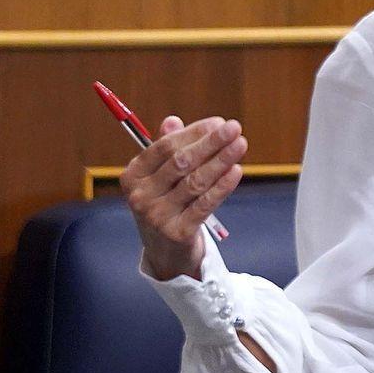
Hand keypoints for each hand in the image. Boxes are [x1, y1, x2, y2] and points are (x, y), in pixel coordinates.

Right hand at [121, 115, 247, 280]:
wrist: (165, 251)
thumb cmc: (167, 203)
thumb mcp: (160, 177)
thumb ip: (166, 148)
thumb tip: (173, 120)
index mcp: (133, 176)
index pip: (165, 147)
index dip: (194, 133)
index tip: (219, 122)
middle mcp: (140, 196)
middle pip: (181, 162)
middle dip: (211, 143)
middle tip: (234, 128)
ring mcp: (157, 216)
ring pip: (195, 182)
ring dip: (221, 161)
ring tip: (240, 145)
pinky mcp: (177, 233)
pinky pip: (205, 204)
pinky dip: (222, 186)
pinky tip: (236, 171)